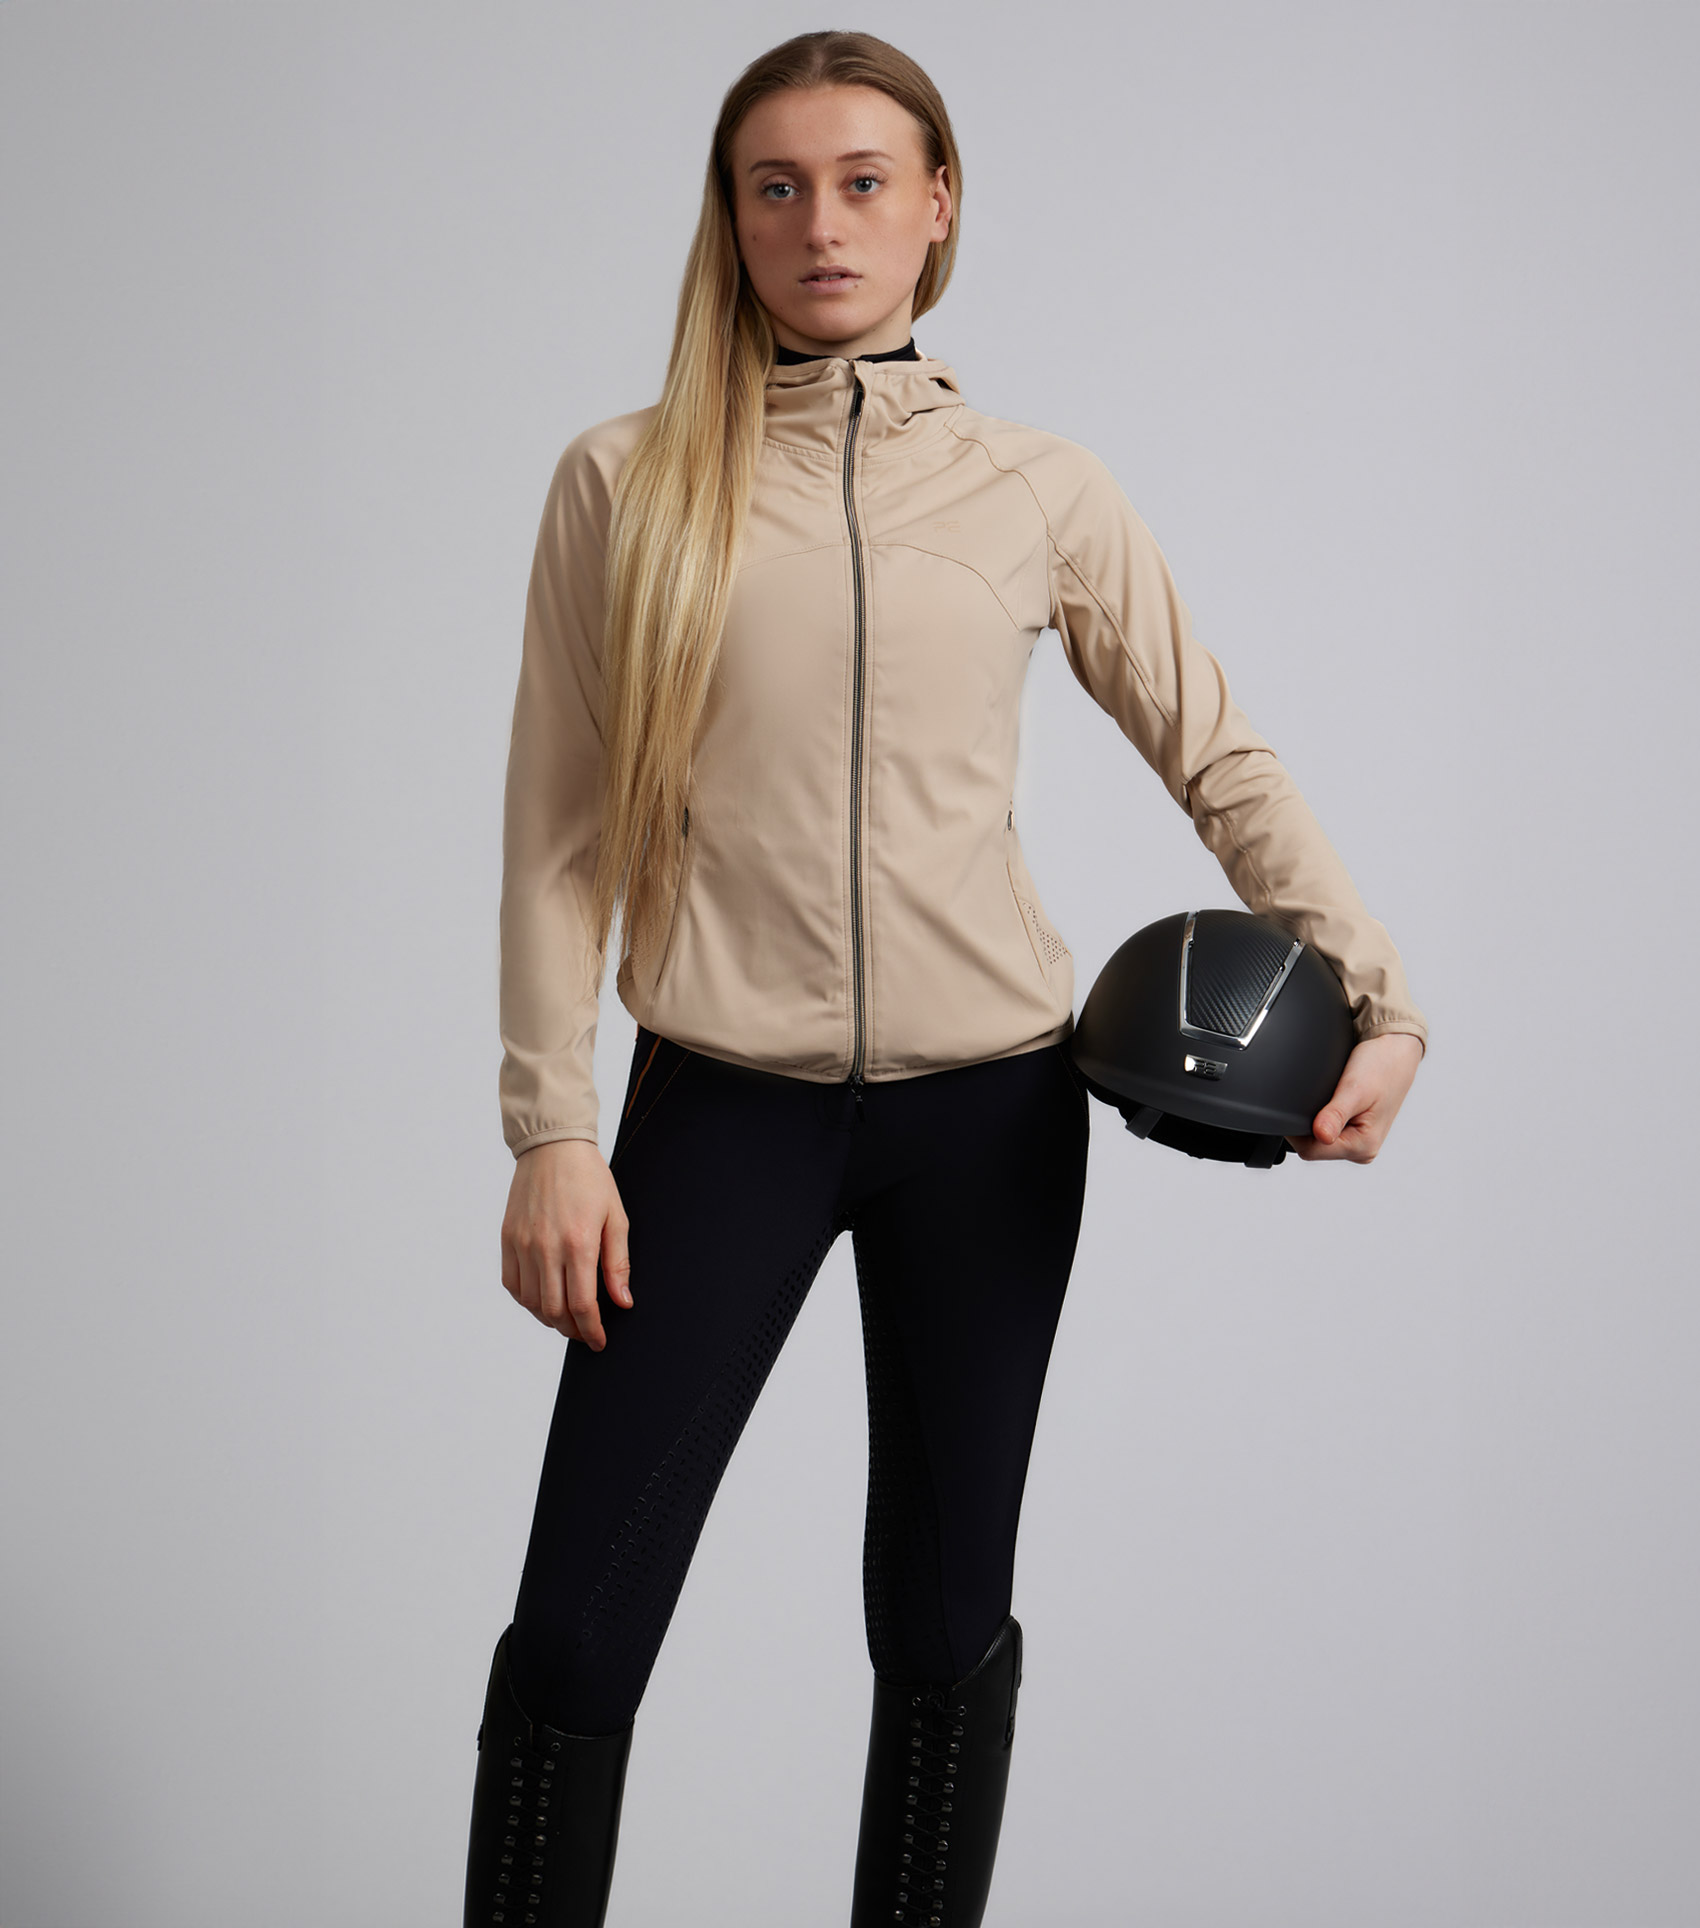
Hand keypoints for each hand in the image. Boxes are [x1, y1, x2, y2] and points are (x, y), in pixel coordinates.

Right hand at [500, 1139, 632, 1346]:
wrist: (553, 1147)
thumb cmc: (589, 1179)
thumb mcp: (616, 1218)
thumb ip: (618, 1264)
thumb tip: (622, 1302)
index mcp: (578, 1243)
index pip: (582, 1305)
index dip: (591, 1330)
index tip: (598, 1341)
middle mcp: (546, 1247)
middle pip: (554, 1311)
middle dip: (572, 1330)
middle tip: (584, 1331)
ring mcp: (523, 1244)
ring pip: (531, 1302)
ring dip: (549, 1318)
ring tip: (565, 1318)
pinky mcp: (508, 1238)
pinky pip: (512, 1284)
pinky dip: (526, 1300)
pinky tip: (542, 1298)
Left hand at [1285, 1031, 1423, 1163]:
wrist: (1394, 1055)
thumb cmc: (1381, 1067)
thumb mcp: (1356, 1089)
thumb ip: (1336, 1114)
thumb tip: (1321, 1135)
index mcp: (1364, 1146)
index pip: (1311, 1150)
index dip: (1296, 1132)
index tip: (1297, 1108)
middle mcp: (1362, 1150)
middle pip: (1313, 1147)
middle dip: (1308, 1124)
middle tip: (1321, 1097)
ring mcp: (1358, 1143)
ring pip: (1318, 1140)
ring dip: (1316, 1120)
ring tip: (1331, 1098)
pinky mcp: (1354, 1133)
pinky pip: (1327, 1130)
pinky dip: (1323, 1116)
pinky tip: (1332, 1102)